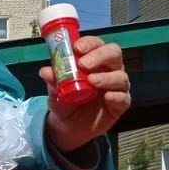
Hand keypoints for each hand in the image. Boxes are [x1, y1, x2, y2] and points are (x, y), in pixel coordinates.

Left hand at [41, 35, 131, 152]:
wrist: (67, 126)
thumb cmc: (64, 101)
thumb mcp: (54, 91)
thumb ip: (52, 80)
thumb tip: (45, 71)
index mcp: (93, 60)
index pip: (96, 44)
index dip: (89, 43)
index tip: (77, 48)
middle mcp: (108, 69)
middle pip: (114, 54)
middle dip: (100, 56)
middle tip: (83, 64)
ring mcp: (116, 86)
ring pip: (120, 76)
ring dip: (106, 77)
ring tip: (92, 81)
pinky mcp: (120, 104)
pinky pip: (123, 98)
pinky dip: (116, 96)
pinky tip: (107, 96)